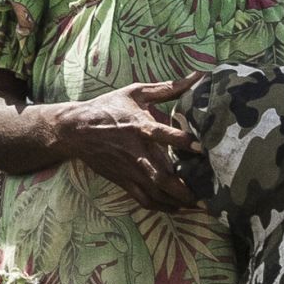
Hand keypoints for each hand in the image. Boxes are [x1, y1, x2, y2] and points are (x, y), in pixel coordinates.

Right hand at [49, 79, 199, 209]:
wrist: (76, 130)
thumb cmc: (108, 108)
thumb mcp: (136, 92)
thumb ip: (168, 88)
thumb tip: (197, 76)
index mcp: (140, 127)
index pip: (164, 135)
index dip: (183, 142)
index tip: (202, 149)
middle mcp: (136, 152)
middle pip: (162, 176)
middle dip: (185, 189)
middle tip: (207, 194)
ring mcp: (129, 170)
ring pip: (156, 193)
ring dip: (177, 202)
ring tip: (198, 205)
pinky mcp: (123, 180)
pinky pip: (144, 200)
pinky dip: (162, 207)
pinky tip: (176, 208)